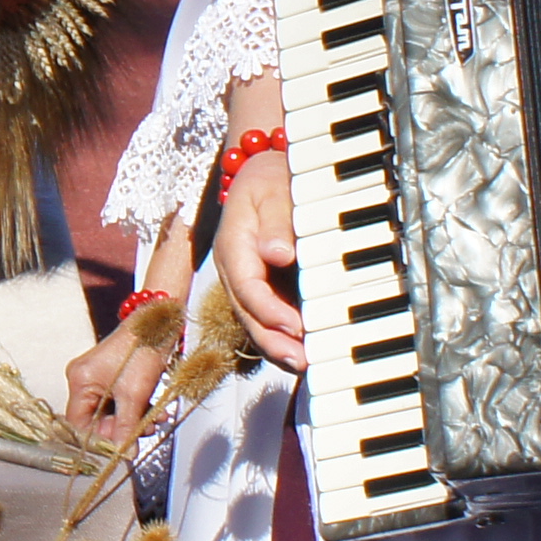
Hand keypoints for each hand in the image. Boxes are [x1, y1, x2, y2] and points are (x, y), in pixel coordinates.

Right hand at [62, 296, 186, 449]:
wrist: (161, 322)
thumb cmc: (143, 348)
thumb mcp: (135, 395)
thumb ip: (127, 427)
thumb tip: (125, 454)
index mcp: (80, 381)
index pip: (79, 424)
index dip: (100, 438)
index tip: (121, 447)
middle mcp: (83, 379)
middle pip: (96, 419)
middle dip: (123, 428)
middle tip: (144, 429)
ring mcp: (97, 376)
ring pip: (111, 412)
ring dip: (134, 419)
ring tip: (154, 417)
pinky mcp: (112, 375)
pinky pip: (119, 400)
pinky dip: (136, 407)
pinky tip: (153, 407)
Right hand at [213, 147, 304, 368]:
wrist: (265, 176)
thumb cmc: (271, 181)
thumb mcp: (272, 190)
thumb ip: (276, 221)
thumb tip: (277, 254)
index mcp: (233, 246)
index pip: (246, 287)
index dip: (269, 311)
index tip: (295, 326)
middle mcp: (236, 271)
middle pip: (248, 314)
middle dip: (274, 342)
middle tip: (302, 360)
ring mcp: (248, 284)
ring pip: (257, 323)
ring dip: (279, 347)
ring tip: (307, 364)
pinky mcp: (264, 290)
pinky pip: (269, 319)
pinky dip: (285, 338)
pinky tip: (306, 352)